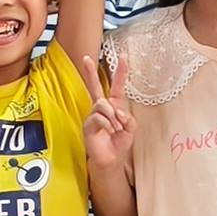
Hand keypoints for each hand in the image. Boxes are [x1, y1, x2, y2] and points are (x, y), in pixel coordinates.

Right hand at [81, 52, 131, 169]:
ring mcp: (93, 114)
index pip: (117, 86)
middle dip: (90, 72)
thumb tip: (117, 111)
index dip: (120, 72)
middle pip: (94, 85)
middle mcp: (102, 107)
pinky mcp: (88, 124)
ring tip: (116, 128)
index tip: (123, 57)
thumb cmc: (119, 141)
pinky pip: (98, 117)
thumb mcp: (131, 128)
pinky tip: (110, 131)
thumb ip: (128, 118)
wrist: (111, 158)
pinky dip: (108, 124)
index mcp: (114, 104)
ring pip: (102, 104)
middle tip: (86, 58)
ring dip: (113, 117)